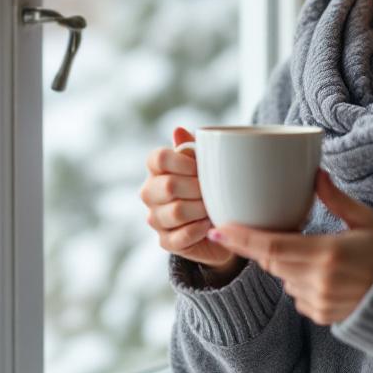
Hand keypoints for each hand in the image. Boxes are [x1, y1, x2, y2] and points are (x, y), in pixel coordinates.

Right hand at [140, 127, 240, 271]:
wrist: (222, 224)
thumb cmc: (212, 187)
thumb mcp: (207, 164)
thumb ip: (194, 148)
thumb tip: (178, 130)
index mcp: (157, 169)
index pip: (157, 158)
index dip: (183, 162)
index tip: (201, 168)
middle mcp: (150, 193)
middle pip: (169, 186)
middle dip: (197, 188)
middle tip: (212, 191)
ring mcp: (155, 218)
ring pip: (176, 212)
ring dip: (201, 210)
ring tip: (212, 208)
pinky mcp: (165, 242)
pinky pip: (181, 236)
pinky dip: (199, 230)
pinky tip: (209, 224)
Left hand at [208, 169, 372, 324]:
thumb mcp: (366, 221)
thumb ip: (336, 199)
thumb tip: (315, 172)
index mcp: (328, 253)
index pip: (272, 247)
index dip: (241, 239)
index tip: (217, 230)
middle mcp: (319, 281)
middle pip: (271, 262)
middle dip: (259, 246)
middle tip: (253, 231)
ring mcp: (319, 302)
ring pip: (282, 278)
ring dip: (286, 263)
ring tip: (318, 254)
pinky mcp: (320, 315)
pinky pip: (295, 295)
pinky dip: (300, 280)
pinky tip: (324, 275)